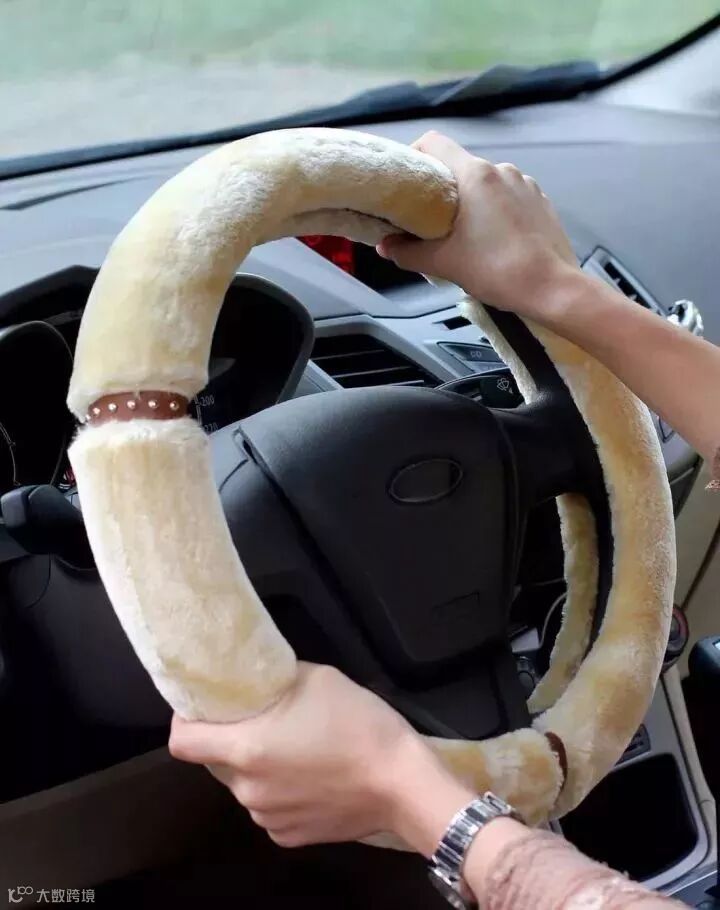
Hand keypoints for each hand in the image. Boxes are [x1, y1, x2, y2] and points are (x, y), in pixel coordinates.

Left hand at [169, 662, 466, 849]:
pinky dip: (281, 794)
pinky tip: (313, 780)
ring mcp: (267, 818)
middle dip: (233, 741)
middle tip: (267, 722)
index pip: (182, 742)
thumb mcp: (318, 678)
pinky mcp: (289, 838)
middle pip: (217, 762)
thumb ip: (277, 681)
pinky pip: (270, 809)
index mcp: (245, 749)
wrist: (403, 782)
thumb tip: (259, 681)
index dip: (186, 720)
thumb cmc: (358, 723)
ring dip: (259, 769)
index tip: (204, 708)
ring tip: (298, 752)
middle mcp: (247, 790)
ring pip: (246, 786)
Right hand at [378, 131, 580, 320]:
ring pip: (486, 184)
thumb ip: (409, 253)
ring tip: (464, 236)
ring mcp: (525, 185)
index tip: (406, 180)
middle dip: (442, 190)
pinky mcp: (541, 202)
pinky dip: (495, 212)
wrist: (552, 288)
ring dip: (471, 203)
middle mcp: (502, 171)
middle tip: (429, 219)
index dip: (414, 156)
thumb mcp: (444, 264)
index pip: (434, 143)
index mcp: (475, 176)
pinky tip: (493, 240)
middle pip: (460, 166)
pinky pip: (509, 197)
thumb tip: (386, 247)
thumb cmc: (499, 272)